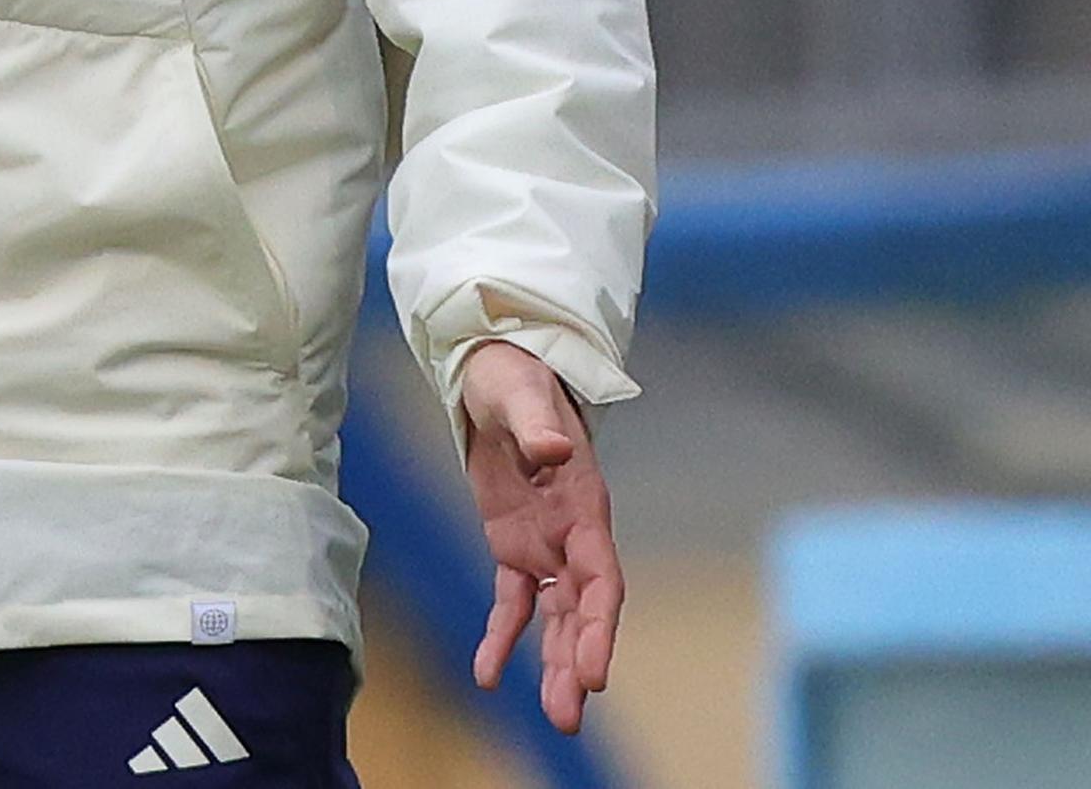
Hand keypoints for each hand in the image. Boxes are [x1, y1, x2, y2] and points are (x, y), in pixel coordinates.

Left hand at [459, 338, 624, 734]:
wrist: (497, 372)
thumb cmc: (515, 378)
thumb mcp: (519, 391)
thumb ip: (537, 421)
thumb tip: (554, 448)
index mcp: (584, 504)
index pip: (602, 577)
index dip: (601, 626)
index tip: (597, 672)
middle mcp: (574, 533)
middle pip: (586, 610)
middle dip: (581, 661)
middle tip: (570, 715)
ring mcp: (547, 542)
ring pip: (559, 616)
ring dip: (557, 663)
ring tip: (557, 719)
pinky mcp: (515, 545)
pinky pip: (514, 601)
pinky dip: (504, 636)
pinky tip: (489, 675)